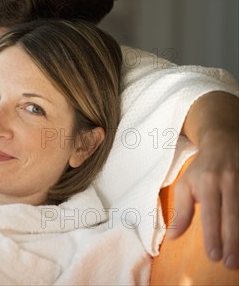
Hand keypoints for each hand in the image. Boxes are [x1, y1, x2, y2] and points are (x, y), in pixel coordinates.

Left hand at [169, 95, 238, 268]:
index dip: (212, 235)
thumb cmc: (202, 170)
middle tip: (229, 263)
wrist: (224, 142)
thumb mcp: (185, 185)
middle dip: (232, 242)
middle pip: (232, 216)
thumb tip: (173, 236)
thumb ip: (180, 211)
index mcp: (207, 183)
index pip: (210, 214)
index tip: (213, 256)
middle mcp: (228, 182)